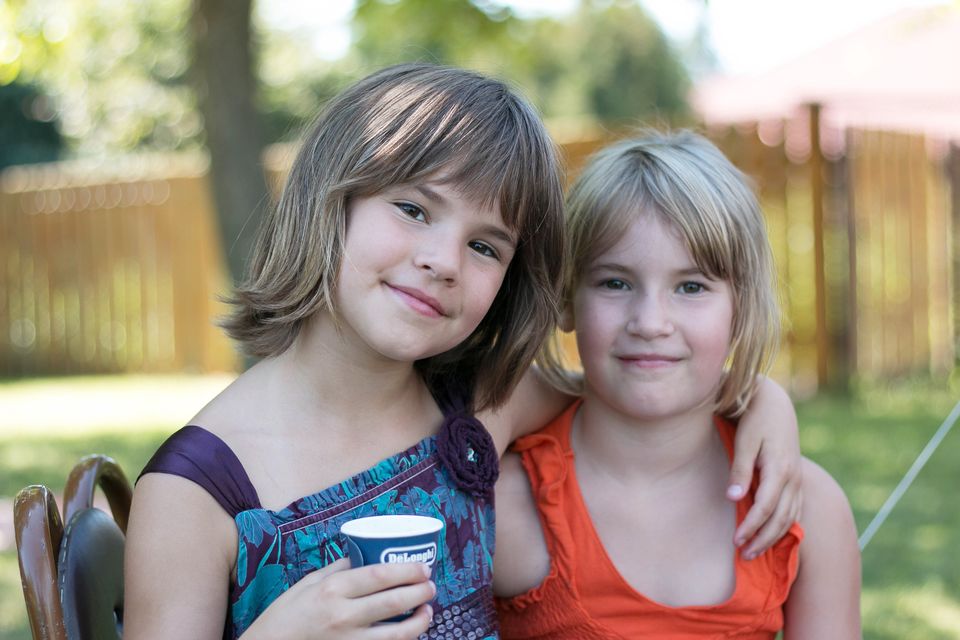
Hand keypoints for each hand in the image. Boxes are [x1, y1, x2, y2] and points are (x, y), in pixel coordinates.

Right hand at [242, 558, 434, 638]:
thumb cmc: (284, 616)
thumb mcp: (307, 583)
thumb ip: (337, 569)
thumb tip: (364, 554)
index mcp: (332, 590)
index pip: (378, 575)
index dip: (407, 570)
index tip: (423, 567)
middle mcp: (343, 616)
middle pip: (393, 602)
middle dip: (420, 592)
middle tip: (431, 585)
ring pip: (396, 634)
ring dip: (419, 622)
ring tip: (428, 611)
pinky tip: (409, 634)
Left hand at [727, 376, 802, 558]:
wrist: (775, 403)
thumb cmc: (755, 420)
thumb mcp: (744, 441)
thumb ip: (740, 470)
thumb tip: (733, 498)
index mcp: (779, 469)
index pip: (766, 507)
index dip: (751, 526)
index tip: (736, 541)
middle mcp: (793, 478)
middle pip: (781, 519)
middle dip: (763, 539)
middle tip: (744, 555)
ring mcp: (798, 479)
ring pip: (790, 517)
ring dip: (773, 537)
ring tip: (755, 551)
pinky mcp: (797, 478)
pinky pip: (795, 509)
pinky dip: (785, 526)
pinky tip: (772, 535)